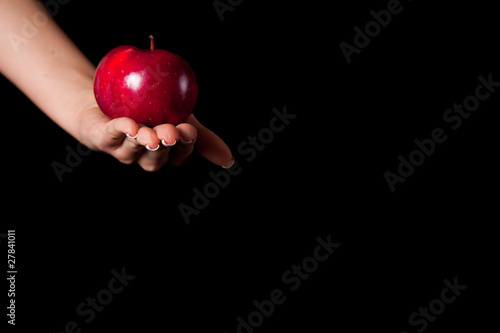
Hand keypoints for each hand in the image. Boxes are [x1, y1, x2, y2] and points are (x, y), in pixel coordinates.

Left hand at [79, 105, 233, 171]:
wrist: (111, 96)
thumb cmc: (152, 110)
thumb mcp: (182, 118)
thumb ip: (204, 137)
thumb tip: (229, 161)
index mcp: (166, 154)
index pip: (179, 154)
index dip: (185, 145)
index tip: (189, 129)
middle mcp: (144, 156)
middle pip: (156, 159)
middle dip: (163, 147)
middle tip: (170, 133)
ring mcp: (123, 150)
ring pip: (133, 151)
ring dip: (141, 142)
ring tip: (148, 133)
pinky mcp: (102, 139)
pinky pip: (111, 136)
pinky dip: (120, 131)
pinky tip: (129, 124)